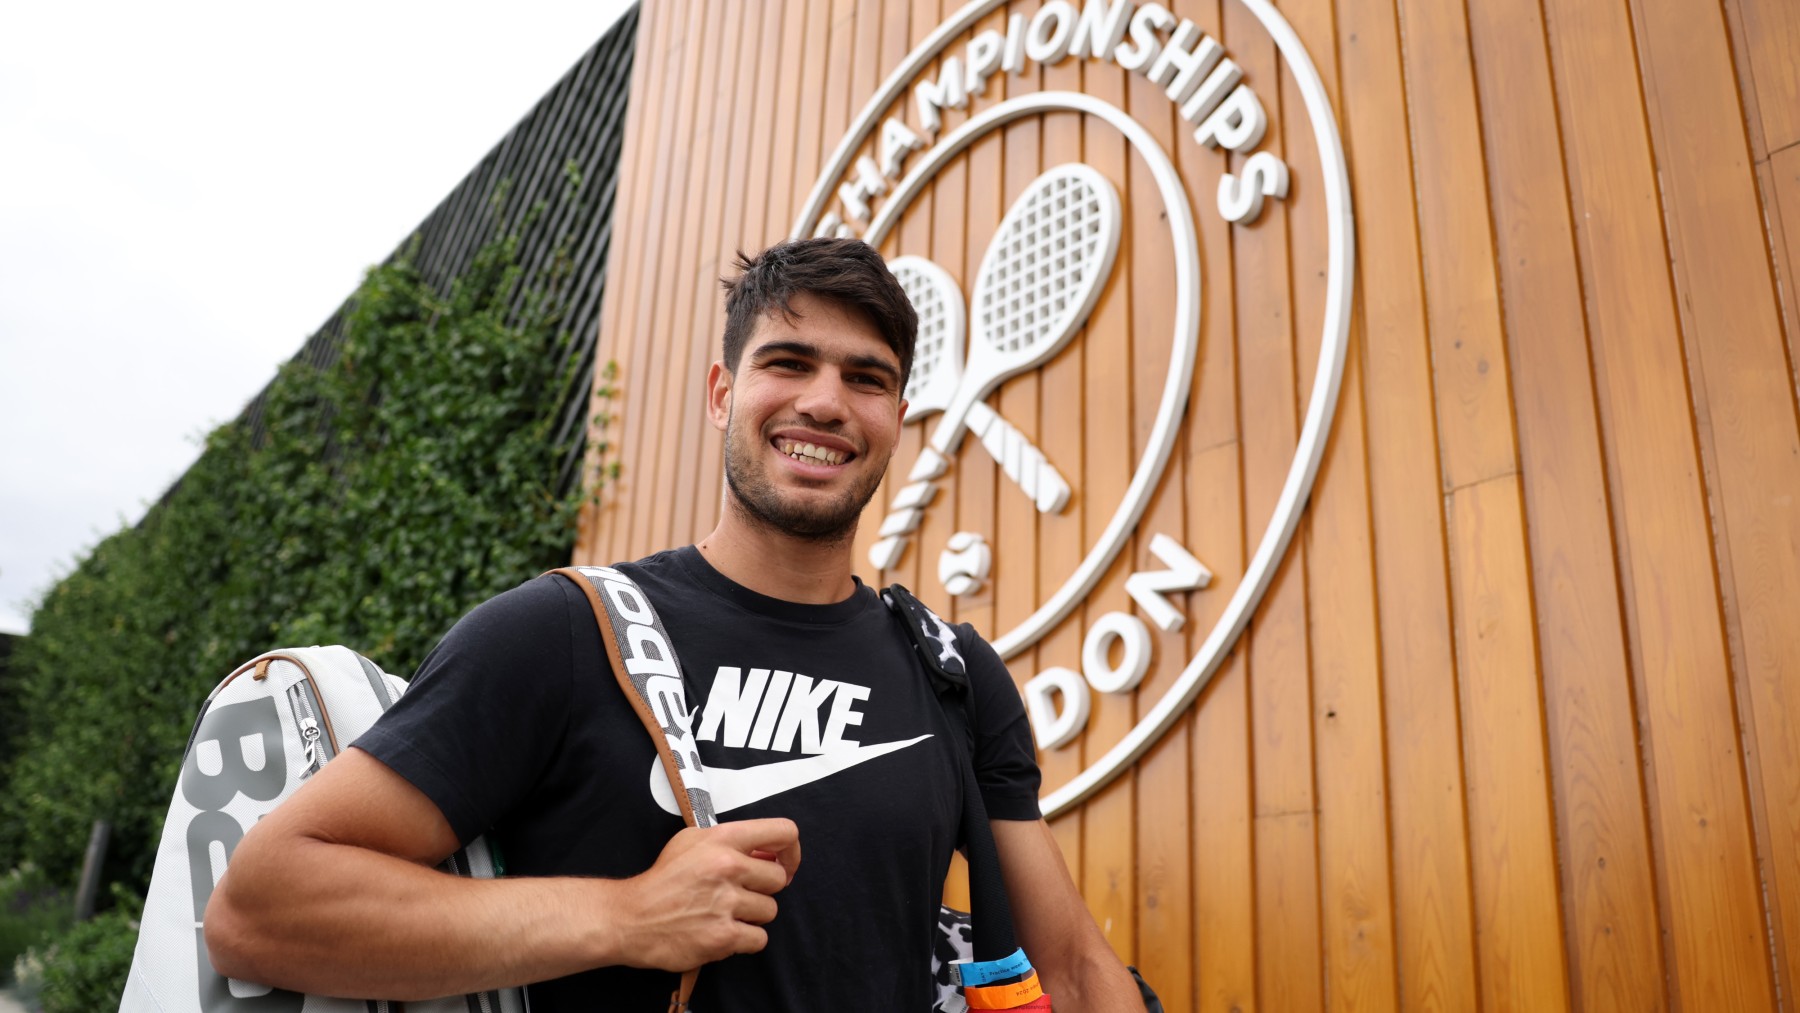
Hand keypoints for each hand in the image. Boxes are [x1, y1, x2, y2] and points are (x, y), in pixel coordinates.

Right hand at [610, 817, 800, 971]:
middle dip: (762, 889)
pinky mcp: (723, 936)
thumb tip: (766, 854)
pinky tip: (722, 931)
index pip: (783, 832)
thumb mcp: (692, 841)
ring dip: (751, 916)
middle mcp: (727, 867)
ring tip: (723, 913)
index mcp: (722, 839)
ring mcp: (725, 902)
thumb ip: (730, 842)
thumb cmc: (662, 881)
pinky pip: (759, 939)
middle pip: (779, 879)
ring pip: (770, 911)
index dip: (791, 850)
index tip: (784, 864)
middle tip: (738, 894)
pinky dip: (745, 940)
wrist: (631, 918)